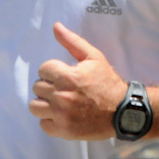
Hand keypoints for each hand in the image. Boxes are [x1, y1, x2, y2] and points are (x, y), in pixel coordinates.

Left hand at [29, 22, 127, 139]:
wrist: (122, 111)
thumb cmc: (108, 82)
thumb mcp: (94, 57)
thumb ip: (73, 41)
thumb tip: (56, 26)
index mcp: (68, 77)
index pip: (43, 69)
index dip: (53, 70)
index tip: (64, 74)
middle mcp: (62, 96)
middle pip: (37, 87)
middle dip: (49, 85)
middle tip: (64, 88)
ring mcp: (61, 115)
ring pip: (35, 106)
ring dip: (45, 103)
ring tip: (59, 101)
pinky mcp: (63, 131)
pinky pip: (43, 124)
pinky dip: (50, 120)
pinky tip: (62, 115)